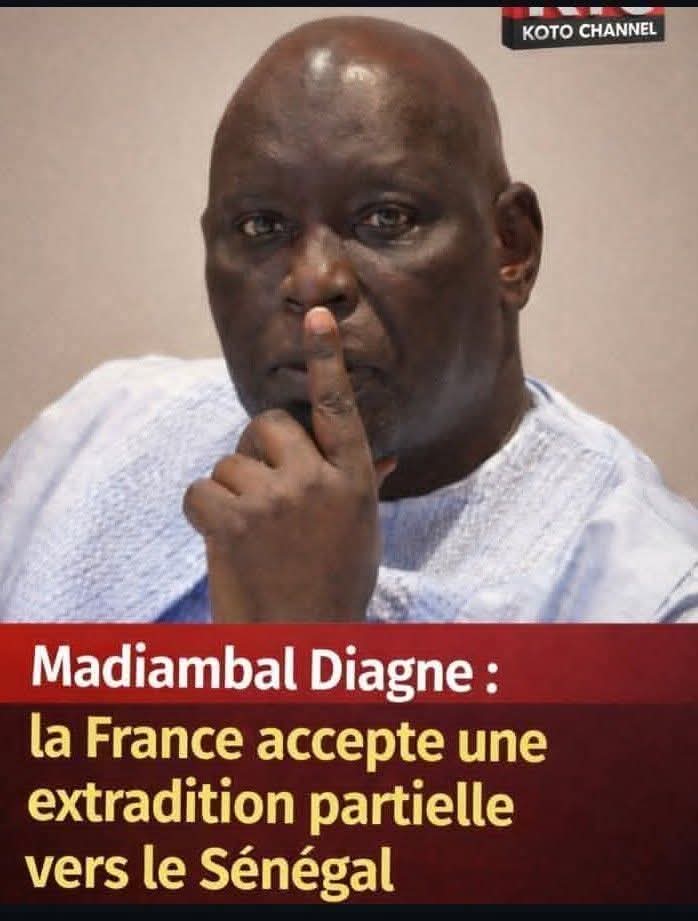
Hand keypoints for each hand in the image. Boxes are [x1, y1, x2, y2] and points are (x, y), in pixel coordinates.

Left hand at [183, 306, 395, 621]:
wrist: (297, 645)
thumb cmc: (332, 586)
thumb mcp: (359, 532)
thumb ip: (362, 484)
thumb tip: (385, 457)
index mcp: (352, 481)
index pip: (340, 407)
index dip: (327, 358)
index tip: (317, 313)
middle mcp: (317, 482)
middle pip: (268, 424)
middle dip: (257, 450)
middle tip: (263, 491)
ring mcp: (275, 500)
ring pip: (229, 462)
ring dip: (231, 491)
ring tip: (251, 534)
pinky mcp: (233, 521)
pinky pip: (199, 489)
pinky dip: (201, 513)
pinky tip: (222, 540)